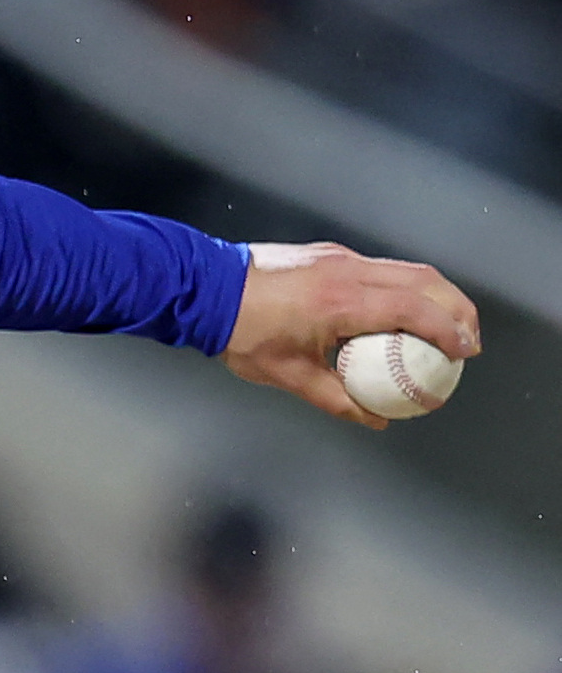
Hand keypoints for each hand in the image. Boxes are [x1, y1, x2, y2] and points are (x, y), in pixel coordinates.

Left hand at [222, 240, 477, 428]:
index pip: (413, 311)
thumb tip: (374, 419)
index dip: (447, 330)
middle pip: (425, 282)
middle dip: (457, 309)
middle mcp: (348, 272)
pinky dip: (405, 287)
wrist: (204, 289)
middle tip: (468, 340)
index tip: (464, 352)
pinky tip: (404, 311)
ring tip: (446, 325)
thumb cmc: (241, 334)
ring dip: (435, 295)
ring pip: (406, 269)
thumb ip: (336, 399)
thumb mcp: (287, 375)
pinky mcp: (329, 253)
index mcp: (341, 303)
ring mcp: (339, 257)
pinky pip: (381, 268)